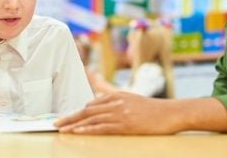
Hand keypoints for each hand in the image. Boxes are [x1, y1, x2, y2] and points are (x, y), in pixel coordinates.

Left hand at [54, 92, 177, 134]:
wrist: (170, 113)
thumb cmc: (150, 107)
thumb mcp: (129, 97)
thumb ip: (110, 96)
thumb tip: (94, 97)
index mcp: (115, 96)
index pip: (90, 104)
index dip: (76, 112)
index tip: (64, 117)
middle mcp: (115, 103)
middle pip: (87, 110)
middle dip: (70, 117)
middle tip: (56, 123)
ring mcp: (120, 113)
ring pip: (92, 119)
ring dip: (75, 124)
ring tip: (62, 129)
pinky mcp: (126, 124)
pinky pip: (103, 127)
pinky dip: (89, 129)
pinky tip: (79, 132)